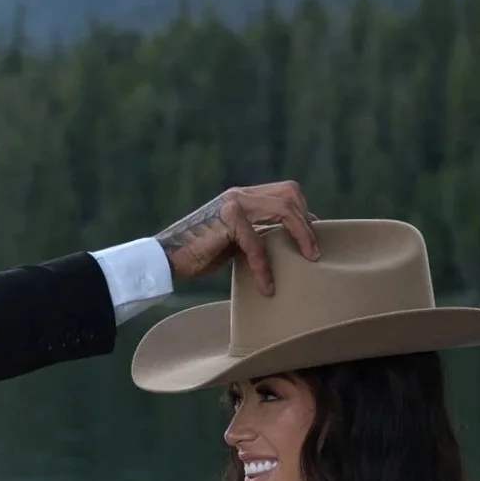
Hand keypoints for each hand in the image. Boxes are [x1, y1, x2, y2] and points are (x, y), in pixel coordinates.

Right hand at [153, 182, 318, 293]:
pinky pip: (256, 242)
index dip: (304, 215)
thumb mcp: (236, 240)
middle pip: (290, 194)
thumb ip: (257, 233)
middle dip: (306, 222)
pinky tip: (267, 286)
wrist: (167, 258)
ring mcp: (234, 203)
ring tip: (307, 260)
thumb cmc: (200, 254)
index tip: (312, 240)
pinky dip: (264, 267)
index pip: (286, 193)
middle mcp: (241, 194)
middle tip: (312, 252)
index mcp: (244, 196)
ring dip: (300, 235)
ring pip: (282, 209)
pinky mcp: (227, 220)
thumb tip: (286, 242)